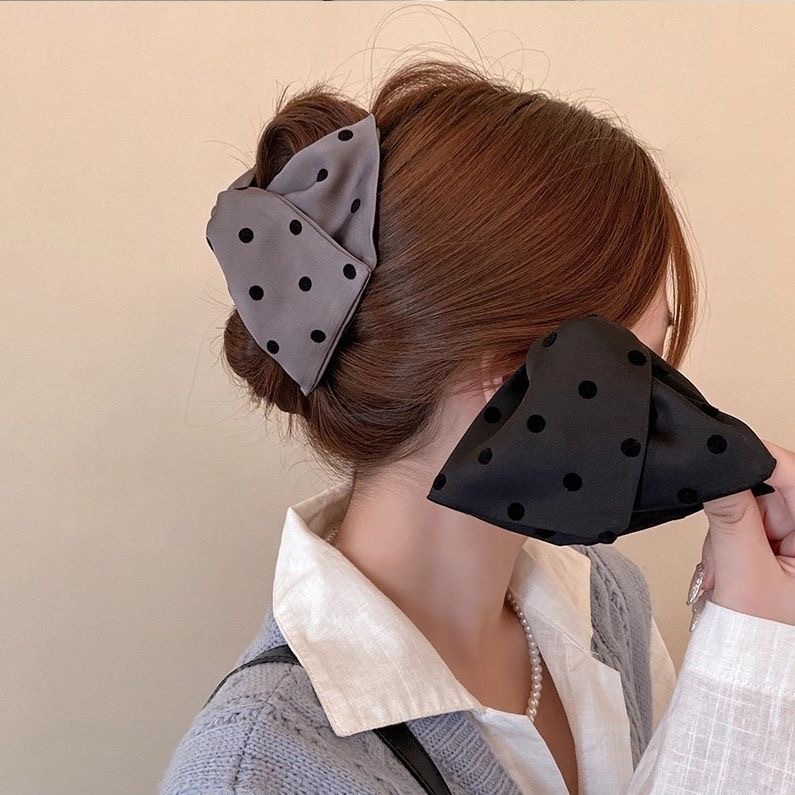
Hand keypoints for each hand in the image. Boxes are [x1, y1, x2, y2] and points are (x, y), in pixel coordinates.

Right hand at [692, 439, 794, 627]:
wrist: (749, 670)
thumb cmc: (763, 640)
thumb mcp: (745, 575)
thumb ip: (730, 519)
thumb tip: (717, 472)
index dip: (759, 460)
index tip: (724, 452)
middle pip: (768, 493)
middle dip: (735, 516)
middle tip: (723, 551)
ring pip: (751, 509)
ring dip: (728, 536)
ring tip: (727, 573)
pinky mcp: (780, 549)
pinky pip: (747, 527)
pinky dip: (730, 545)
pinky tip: (730, 570)